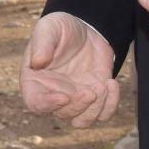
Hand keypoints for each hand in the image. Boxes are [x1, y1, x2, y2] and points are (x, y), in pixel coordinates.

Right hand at [21, 12, 118, 126]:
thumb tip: (37, 61)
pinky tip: (112, 84)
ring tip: (104, 85)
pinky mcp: (94, 98)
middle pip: (63, 114)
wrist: (87, 29)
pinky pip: (103, 114)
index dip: (47, 105)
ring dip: (95, 109)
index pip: (36, 103)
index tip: (63, 97)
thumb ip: (42, 42)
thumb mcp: (50, 27)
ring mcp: (74, 99)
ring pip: (82, 121)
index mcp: (35, 82)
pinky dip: (110, 105)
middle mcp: (53, 95)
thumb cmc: (61, 28)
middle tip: (92, 90)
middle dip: (79, 105)